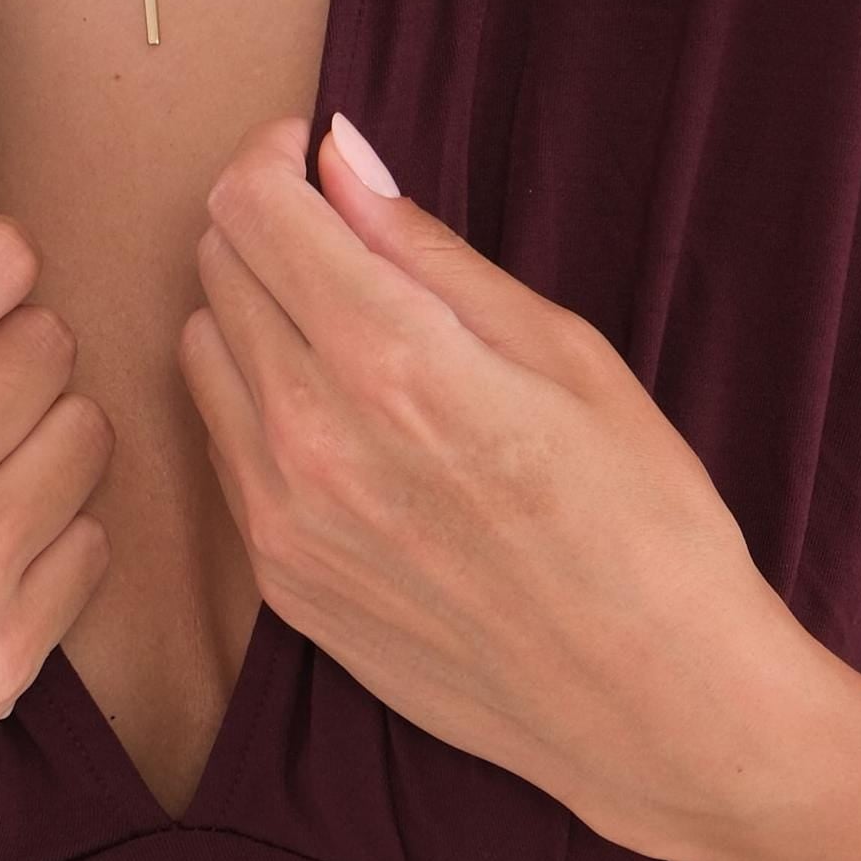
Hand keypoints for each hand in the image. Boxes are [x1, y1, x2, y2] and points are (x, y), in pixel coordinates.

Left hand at [177, 111, 799, 857]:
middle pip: (217, 266)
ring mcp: (283, 523)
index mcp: (390, 360)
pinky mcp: (281, 586)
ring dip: (253, 309)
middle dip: (270, 222)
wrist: (660, 708)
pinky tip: (344, 412)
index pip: (251, 206)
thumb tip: (340, 154)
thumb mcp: (562, 349)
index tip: (317, 152)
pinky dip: (258, 399)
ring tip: (346, 321)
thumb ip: (426, 248)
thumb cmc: (641, 514)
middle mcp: (312, 438)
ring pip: (201, 350)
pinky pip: (224, 444)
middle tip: (344, 229)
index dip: (275, 155)